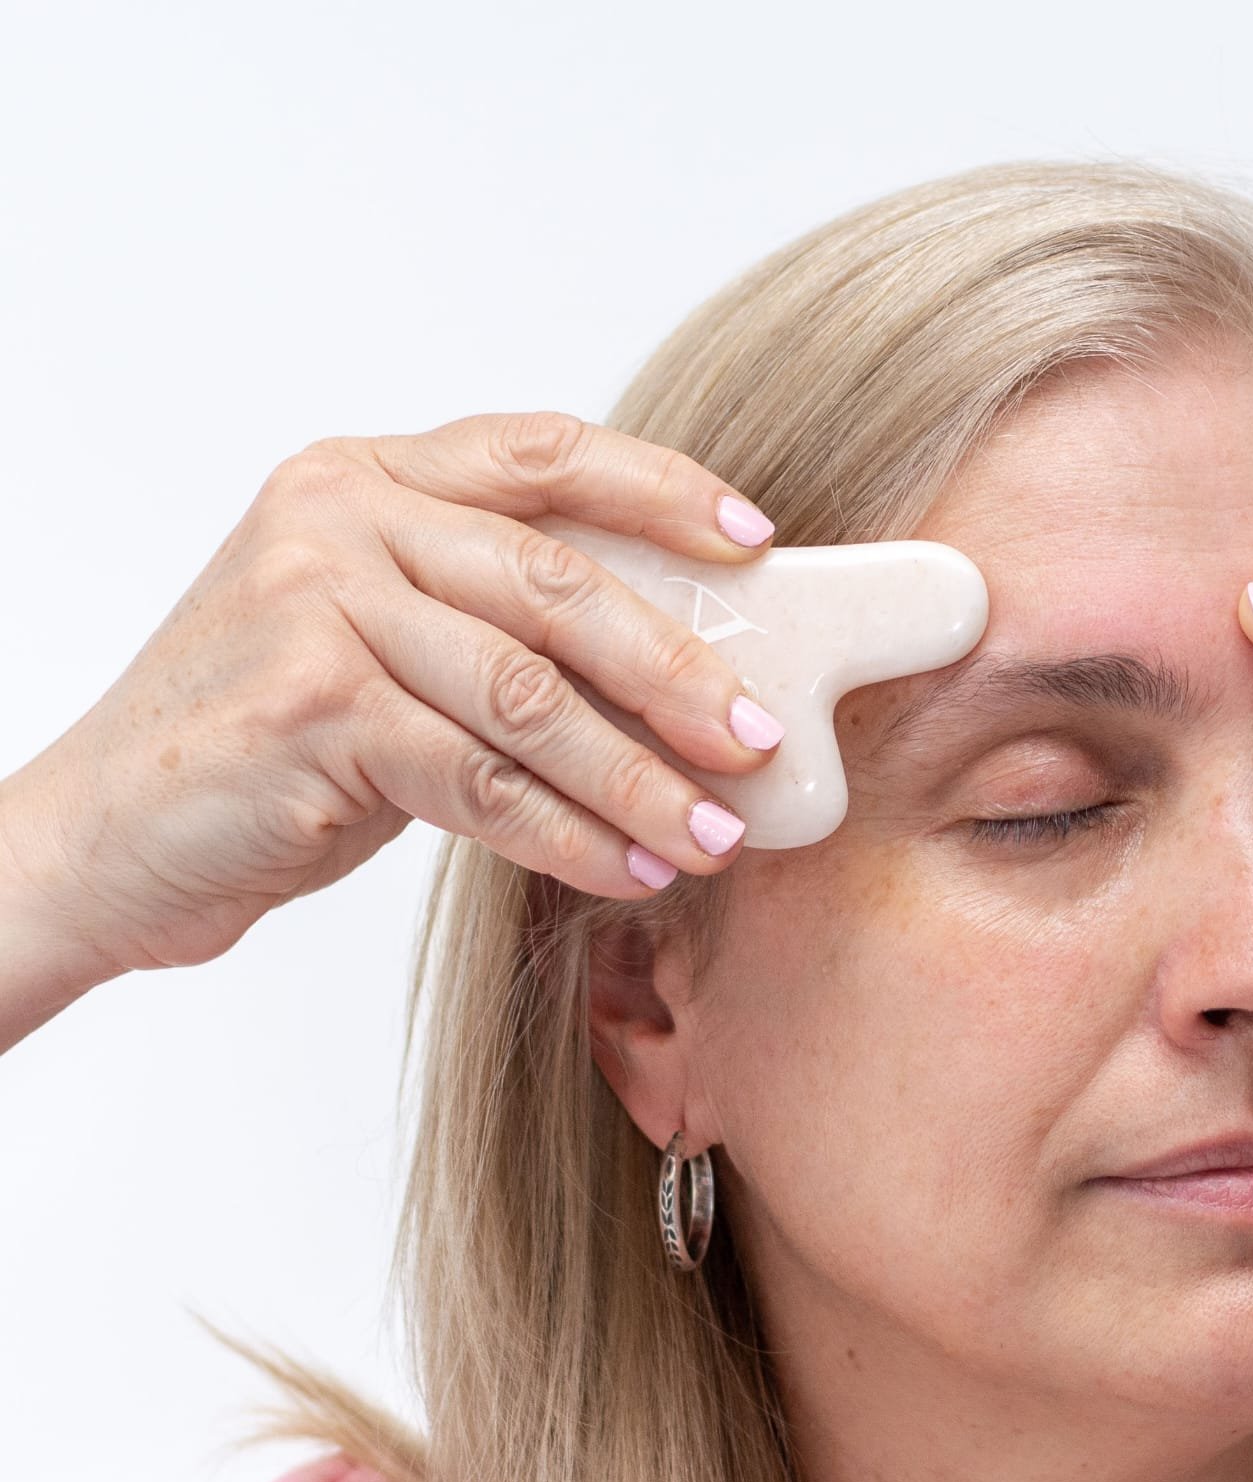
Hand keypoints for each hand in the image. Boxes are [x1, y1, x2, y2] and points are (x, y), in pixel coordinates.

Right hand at [1, 411, 785, 979]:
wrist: (107, 834)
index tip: (754, 541)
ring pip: (527, 694)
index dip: (662, 489)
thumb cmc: (264, 743)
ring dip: (637, 776)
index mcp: (367, 480)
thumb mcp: (378, 647)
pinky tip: (629, 869)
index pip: (543, 454)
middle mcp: (339, 519)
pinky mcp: (307, 708)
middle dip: (673, 670)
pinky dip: (567, 834)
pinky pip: (478, 779)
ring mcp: (315, 606)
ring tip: (712, 833)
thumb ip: (489, 628)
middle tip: (757, 738)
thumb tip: (668, 681)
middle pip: (555, 583)